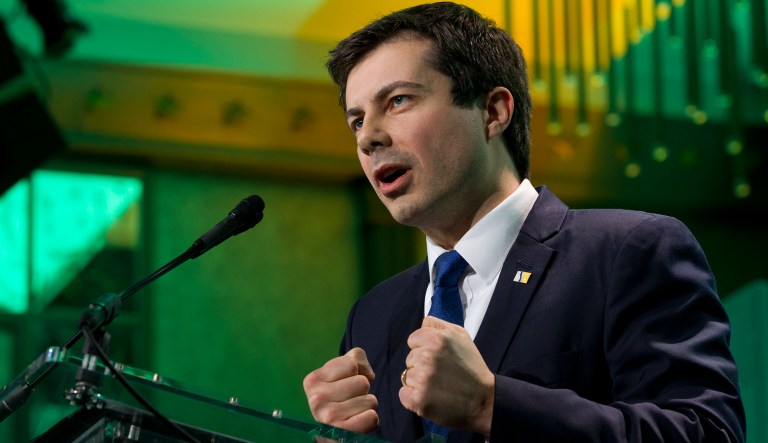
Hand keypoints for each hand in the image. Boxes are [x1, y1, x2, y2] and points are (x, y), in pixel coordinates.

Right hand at [303, 347, 378, 433]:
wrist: (331, 434)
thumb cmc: (339, 397)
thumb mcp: (341, 372)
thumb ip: (355, 358)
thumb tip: (368, 374)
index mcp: (312, 380)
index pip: (351, 363)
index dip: (355, 372)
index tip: (343, 384)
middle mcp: (316, 398)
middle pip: (363, 382)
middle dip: (362, 391)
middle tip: (349, 400)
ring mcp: (328, 417)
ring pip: (370, 400)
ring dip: (366, 406)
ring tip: (352, 412)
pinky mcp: (343, 432)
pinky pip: (372, 417)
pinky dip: (370, 420)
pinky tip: (356, 422)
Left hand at [399, 316, 494, 436]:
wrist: (483, 400)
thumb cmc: (472, 367)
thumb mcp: (462, 336)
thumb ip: (438, 325)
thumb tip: (422, 323)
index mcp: (436, 338)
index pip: (412, 340)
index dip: (423, 349)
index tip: (437, 358)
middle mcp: (427, 356)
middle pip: (410, 359)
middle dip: (421, 365)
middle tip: (442, 374)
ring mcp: (421, 379)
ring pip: (407, 376)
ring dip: (419, 382)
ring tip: (439, 386)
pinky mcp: (418, 399)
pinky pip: (404, 394)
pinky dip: (413, 398)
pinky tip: (431, 398)